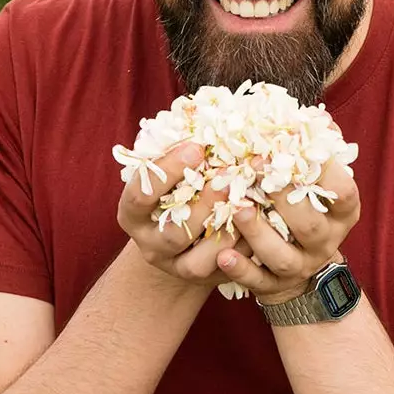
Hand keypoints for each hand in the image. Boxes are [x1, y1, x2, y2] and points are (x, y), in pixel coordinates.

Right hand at [117, 141, 252, 289]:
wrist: (180, 239)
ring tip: (249, 202)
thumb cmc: (175, 189)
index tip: (197, 147)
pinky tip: (261, 224)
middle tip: (228, 177)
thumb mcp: (168, 172)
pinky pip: (225, 271)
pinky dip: (244, 248)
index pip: (140, 194)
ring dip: (227, 231)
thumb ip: (180, 153)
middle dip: (203, 205)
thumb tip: (209, 113)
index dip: (167, 171)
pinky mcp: (203, 280)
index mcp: (133, 213)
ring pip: (199, 261)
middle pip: (173, 233)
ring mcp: (176, 267)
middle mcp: (150, 244)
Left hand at [215, 155, 360, 305]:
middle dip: (285, 200)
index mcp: (341, 212)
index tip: (293, 147)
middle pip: (311, 226)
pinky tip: (223, 256)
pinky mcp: (275, 286)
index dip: (323, 171)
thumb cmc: (302, 204)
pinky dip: (241, 270)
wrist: (296, 261)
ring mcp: (301, 267)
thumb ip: (313, 151)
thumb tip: (314, 118)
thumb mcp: (315, 180)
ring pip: (283, 258)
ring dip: (259, 234)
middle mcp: (326, 242)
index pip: (344, 192)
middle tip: (256, 170)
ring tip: (238, 209)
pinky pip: (258, 282)